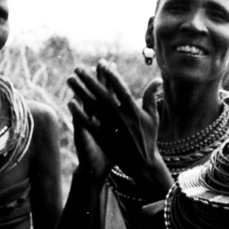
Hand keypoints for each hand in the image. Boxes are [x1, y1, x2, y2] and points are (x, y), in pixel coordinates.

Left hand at [68, 61, 166, 189]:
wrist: (144, 164)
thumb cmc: (149, 138)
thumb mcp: (153, 117)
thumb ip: (151, 97)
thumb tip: (158, 79)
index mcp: (135, 111)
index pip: (122, 89)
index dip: (112, 76)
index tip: (103, 64)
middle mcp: (123, 117)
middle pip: (103, 95)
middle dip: (90, 80)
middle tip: (78, 68)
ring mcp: (112, 128)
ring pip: (93, 107)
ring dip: (80, 92)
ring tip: (70, 80)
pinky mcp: (104, 138)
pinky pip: (89, 123)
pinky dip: (79, 113)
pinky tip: (70, 103)